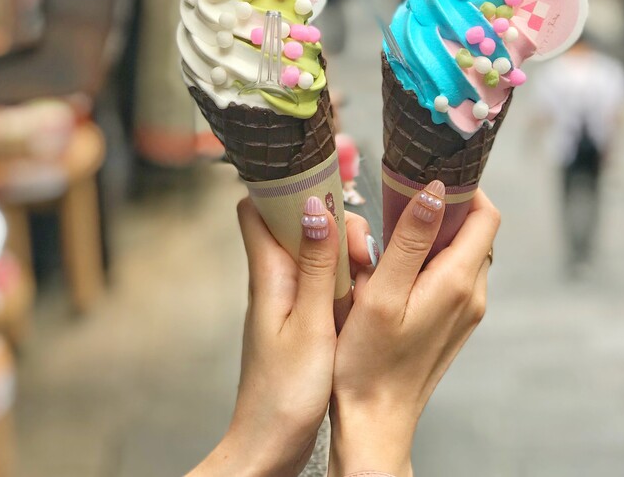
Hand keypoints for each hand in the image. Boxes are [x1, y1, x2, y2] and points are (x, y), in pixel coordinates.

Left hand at [189, 200, 376, 476]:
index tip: (315, 178)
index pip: (255, 210)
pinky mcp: (302, 316)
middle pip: (294, 224)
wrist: (269, 445)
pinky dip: (345, 277)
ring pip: (314, 251)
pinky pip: (323, 279)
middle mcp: (274, 279)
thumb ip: (317, 267)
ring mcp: (288, 298)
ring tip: (368, 270)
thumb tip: (314, 207)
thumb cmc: (284, 394)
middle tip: (362, 245)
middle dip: (330, 220)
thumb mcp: (311, 326)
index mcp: (269, 275)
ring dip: (342, 251)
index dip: (277, 187)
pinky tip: (365, 291)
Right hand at [329, 184, 499, 476]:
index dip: (465, 189)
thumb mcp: (382, 293)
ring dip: (434, 236)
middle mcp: (473, 295)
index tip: (430, 177)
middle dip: (443, 210)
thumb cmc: (368, 361)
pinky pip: (452, 276)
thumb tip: (435, 191)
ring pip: (462, 253)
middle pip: (475, 231)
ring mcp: (466, 311)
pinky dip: (431, 261)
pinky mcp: (454, 322)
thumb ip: (411, 239)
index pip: (485, 215)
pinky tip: (396, 271)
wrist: (375, 420)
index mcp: (458, 282)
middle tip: (401, 203)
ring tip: (393, 238)